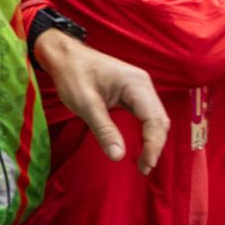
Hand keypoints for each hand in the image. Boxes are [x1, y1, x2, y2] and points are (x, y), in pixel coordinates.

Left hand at [35, 30, 168, 173]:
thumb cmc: (73, 75)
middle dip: (155, 145)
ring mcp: (140, 87)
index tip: (145, 165)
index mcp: (136, 84)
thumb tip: (119, 157)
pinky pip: (146, 114)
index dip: (153, 145)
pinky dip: (146, 131)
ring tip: (143, 162)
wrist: (65, 56)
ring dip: (152, 139)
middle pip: (159, 119)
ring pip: (155, 118)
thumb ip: (104, 130)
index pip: (154, 119)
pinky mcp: (133, 92)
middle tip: (143, 168)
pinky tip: (140, 145)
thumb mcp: (85, 104)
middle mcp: (143, 84)